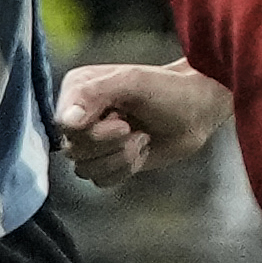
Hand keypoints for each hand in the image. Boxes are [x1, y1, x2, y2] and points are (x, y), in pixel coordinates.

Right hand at [55, 62, 231, 184]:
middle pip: (74, 151)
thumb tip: (66, 122)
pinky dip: (125, 169)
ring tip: (142, 137)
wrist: (197, 111)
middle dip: (111, 145)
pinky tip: (141, 150)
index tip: (123, 122)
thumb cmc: (168, 90)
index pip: (63, 125)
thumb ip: (94, 94)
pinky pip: (101, 180)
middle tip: (135, 128)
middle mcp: (80, 116)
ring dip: (121, 157)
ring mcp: (94, 140)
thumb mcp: (132, 82)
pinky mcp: (108, 160)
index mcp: (78, 90)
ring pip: (85, 169)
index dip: (92, 132)